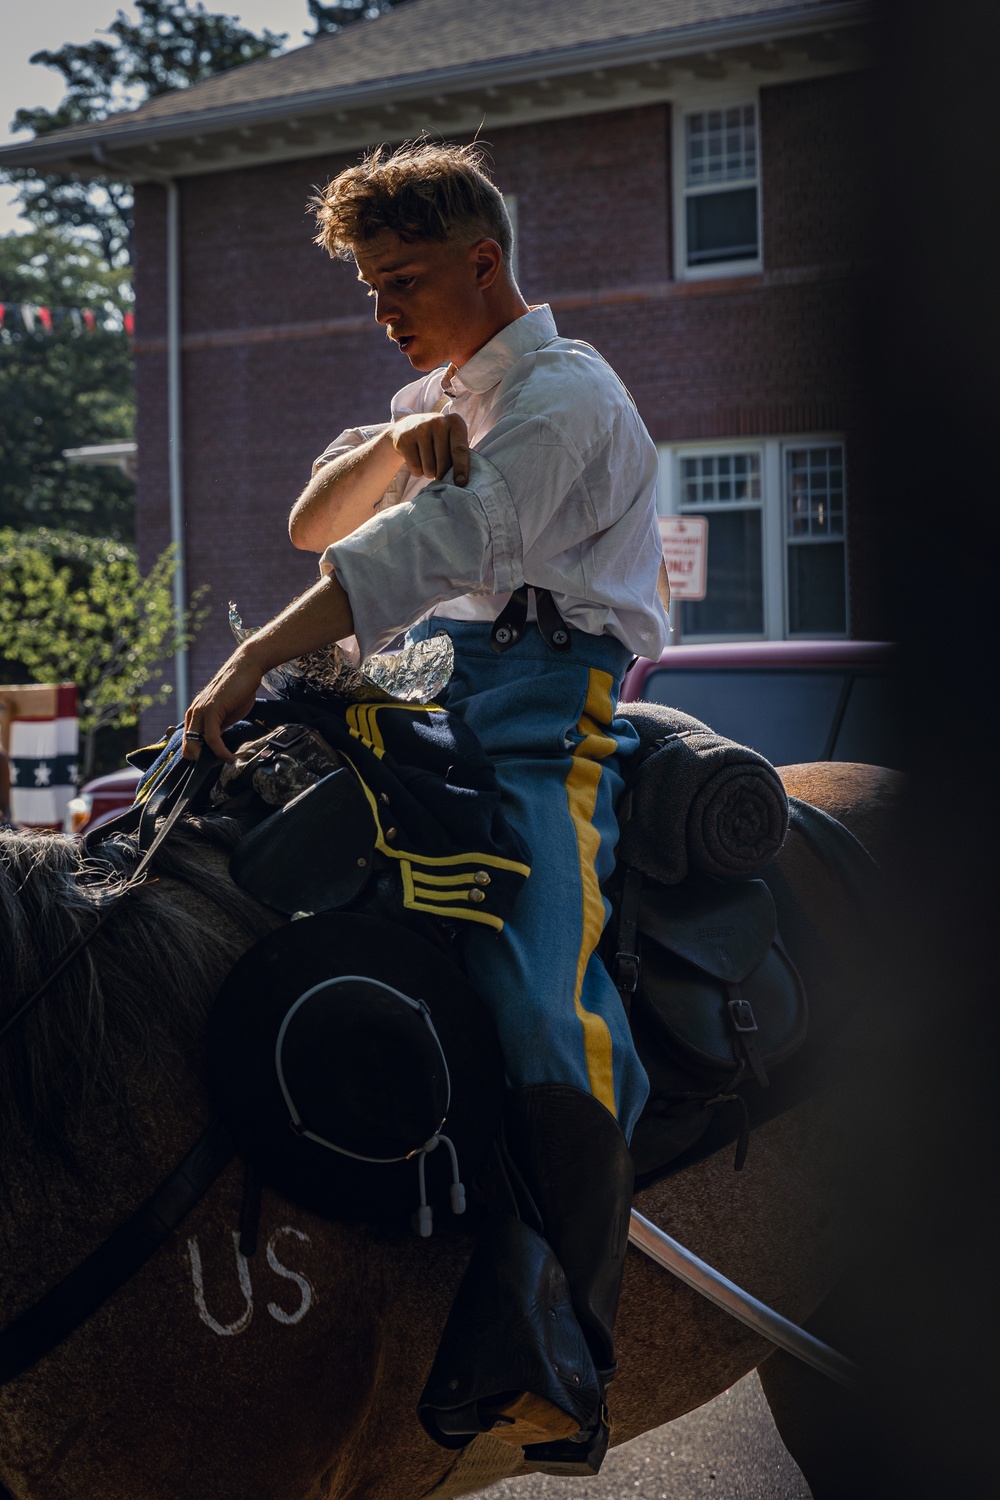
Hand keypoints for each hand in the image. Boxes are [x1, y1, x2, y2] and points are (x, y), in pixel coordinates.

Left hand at [181, 647, 262, 762]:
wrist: (247, 668)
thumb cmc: (239, 689)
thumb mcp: (226, 714)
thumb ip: (218, 727)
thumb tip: (215, 745)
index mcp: (196, 714)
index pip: (189, 742)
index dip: (199, 757)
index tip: (214, 765)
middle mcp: (194, 713)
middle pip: (188, 746)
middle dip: (201, 761)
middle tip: (219, 768)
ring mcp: (200, 711)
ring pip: (196, 744)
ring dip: (212, 759)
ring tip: (227, 762)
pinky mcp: (211, 710)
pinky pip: (211, 738)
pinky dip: (220, 751)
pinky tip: (230, 756)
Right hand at [391, 412, 469, 485]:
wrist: (408, 427)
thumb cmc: (438, 440)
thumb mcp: (452, 440)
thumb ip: (460, 456)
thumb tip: (461, 482)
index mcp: (455, 422)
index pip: (460, 449)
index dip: (461, 468)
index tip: (461, 483)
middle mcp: (438, 422)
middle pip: (444, 463)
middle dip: (442, 474)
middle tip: (440, 471)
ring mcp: (420, 428)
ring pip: (429, 468)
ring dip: (429, 473)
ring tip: (428, 463)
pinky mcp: (405, 438)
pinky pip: (415, 467)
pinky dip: (417, 471)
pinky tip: (417, 460)